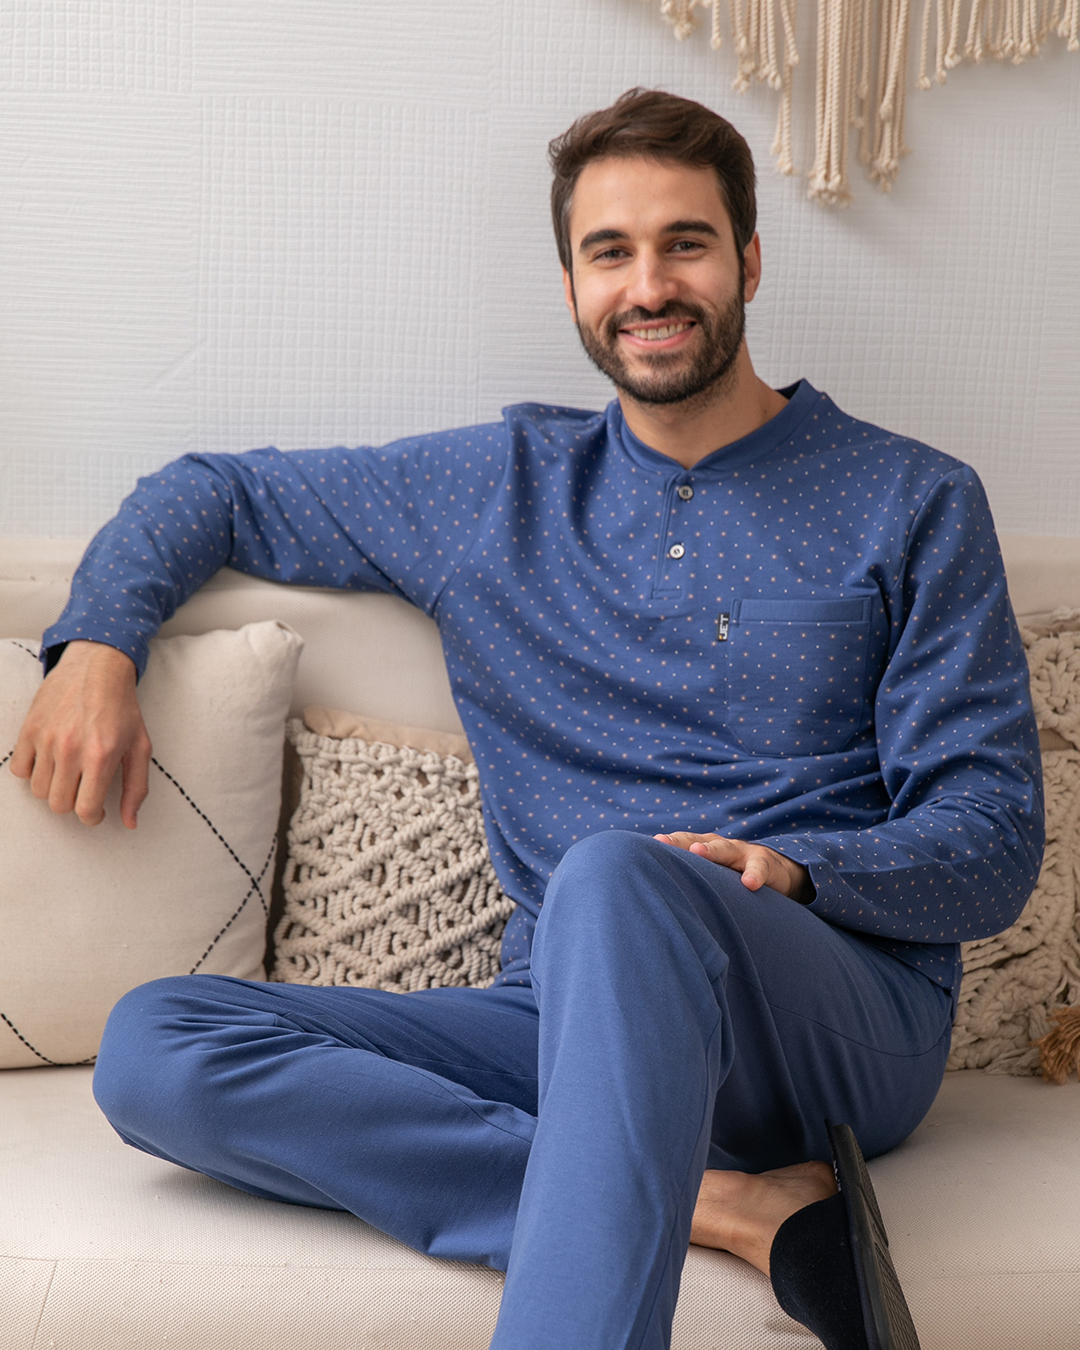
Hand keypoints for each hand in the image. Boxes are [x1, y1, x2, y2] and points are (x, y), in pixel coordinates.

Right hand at [10, 640, 151, 828]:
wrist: (98, 668)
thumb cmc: (122, 709)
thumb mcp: (140, 747)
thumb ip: (137, 788)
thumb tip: (130, 822)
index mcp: (101, 756)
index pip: (84, 810)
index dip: (92, 817)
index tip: (96, 810)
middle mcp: (71, 749)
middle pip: (58, 804)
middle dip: (73, 803)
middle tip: (83, 789)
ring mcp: (46, 739)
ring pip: (38, 790)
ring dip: (53, 788)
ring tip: (68, 774)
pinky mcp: (29, 729)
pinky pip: (19, 770)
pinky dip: (32, 772)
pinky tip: (49, 762)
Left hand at [654, 831, 812, 902]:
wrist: (776, 872)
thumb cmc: (733, 876)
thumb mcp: (712, 876)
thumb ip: (691, 881)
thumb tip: (654, 900)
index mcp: (703, 849)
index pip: (680, 844)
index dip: (664, 846)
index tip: (641, 848)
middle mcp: (720, 846)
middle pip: (697, 842)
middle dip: (679, 842)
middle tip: (661, 843)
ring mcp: (742, 852)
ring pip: (726, 849)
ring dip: (712, 850)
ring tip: (698, 852)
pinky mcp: (765, 863)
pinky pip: (758, 868)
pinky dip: (754, 875)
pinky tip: (750, 884)